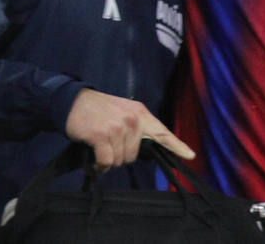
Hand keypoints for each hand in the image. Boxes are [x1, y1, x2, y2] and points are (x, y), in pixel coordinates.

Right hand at [64, 88, 194, 169]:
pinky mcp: (102, 135)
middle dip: (120, 154)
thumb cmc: (99, 110)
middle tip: (109, 141)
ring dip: (108, 159)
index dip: (177, 146)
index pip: (162, 133)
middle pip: (134, 155)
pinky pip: (106, 161)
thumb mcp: (123, 112)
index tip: (190, 156)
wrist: (73, 101)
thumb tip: (144, 151)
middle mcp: (133, 120)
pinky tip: (94, 153)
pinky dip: (99, 163)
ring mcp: (118, 127)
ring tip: (100, 144)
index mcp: (140, 113)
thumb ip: (137, 128)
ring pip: (119, 160)